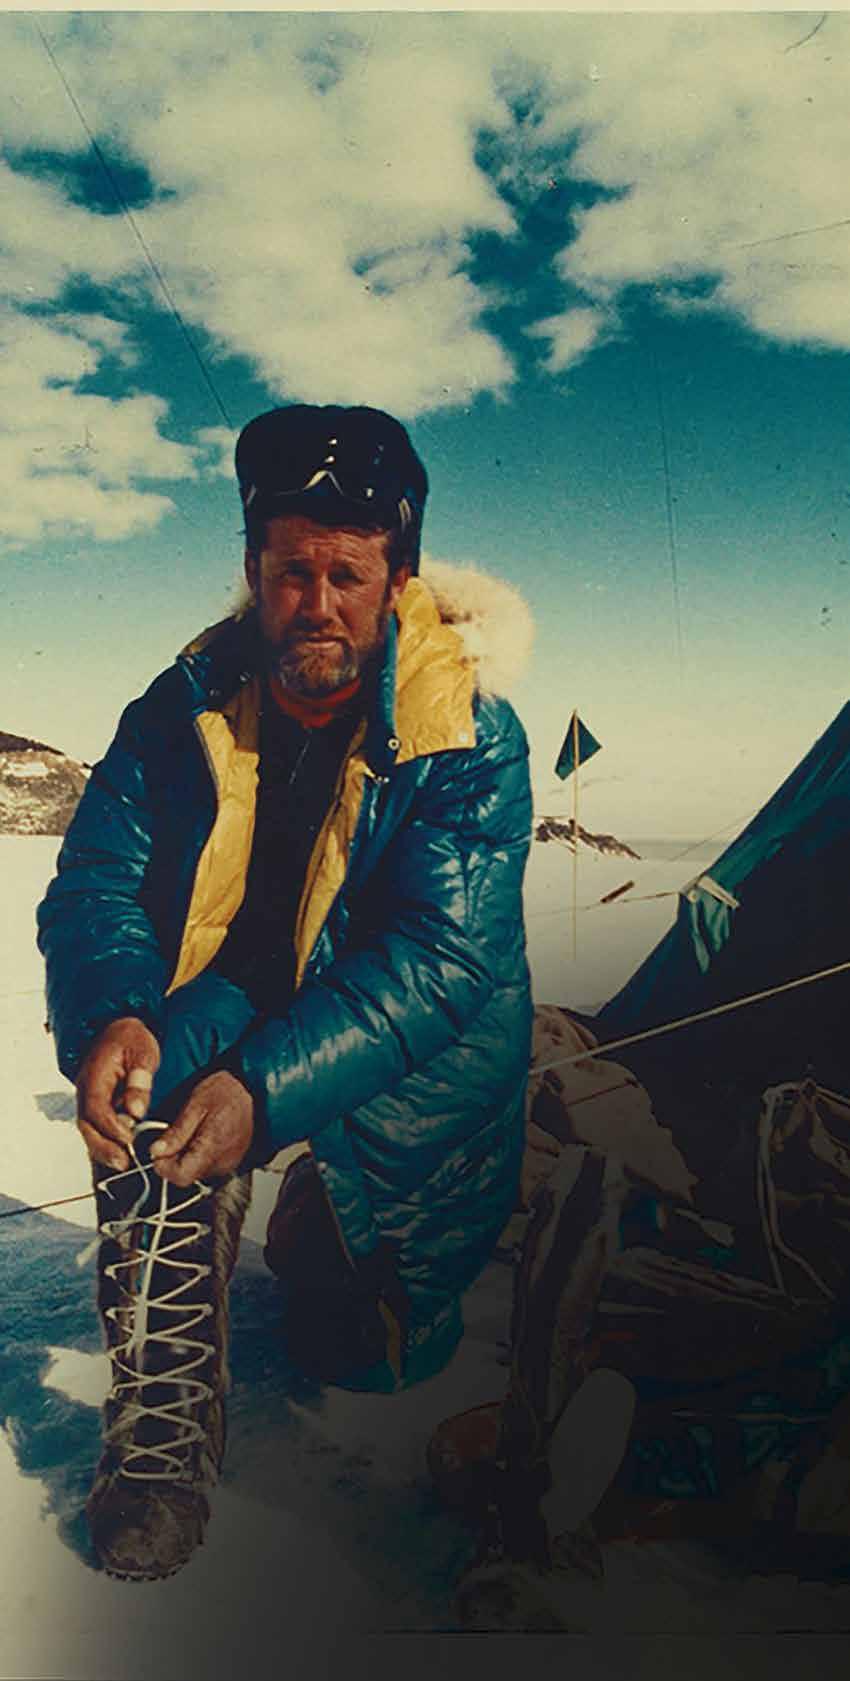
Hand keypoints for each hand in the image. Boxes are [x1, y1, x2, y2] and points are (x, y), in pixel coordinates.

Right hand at [76, 1017, 160, 1171]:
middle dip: (103, 1147)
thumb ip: (139, 1079)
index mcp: (94, 1076)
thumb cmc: (131, 1037)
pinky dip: (106, 1141)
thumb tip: (135, 1109)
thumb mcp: (142, 1052)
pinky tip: (121, 1152)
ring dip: (104, 1148)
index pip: (96, 1107)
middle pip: (86, 1125)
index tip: (128, 1139)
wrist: (119, 1026)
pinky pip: (96, 1126)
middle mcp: (86, 1090)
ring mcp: (89, 1098)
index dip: (111, 1127)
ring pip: (89, 1129)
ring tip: (124, 1163)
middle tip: (124, 1162)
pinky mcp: (97, 1104)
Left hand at [148, 1071, 253, 1186]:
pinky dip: (200, 1154)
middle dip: (173, 1159)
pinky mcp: (232, 1161)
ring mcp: (228, 1163)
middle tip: (173, 1134)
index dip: (163, 1167)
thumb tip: (156, 1151)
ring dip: (186, 1156)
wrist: (255, 1088)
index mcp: (212, 1148)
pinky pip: (208, 1165)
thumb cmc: (227, 1092)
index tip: (158, 1150)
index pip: (180, 1177)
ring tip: (191, 1131)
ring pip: (196, 1171)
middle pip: (187, 1175)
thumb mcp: (195, 1104)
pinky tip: (203, 1135)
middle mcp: (222, 1162)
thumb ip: (176, 1132)